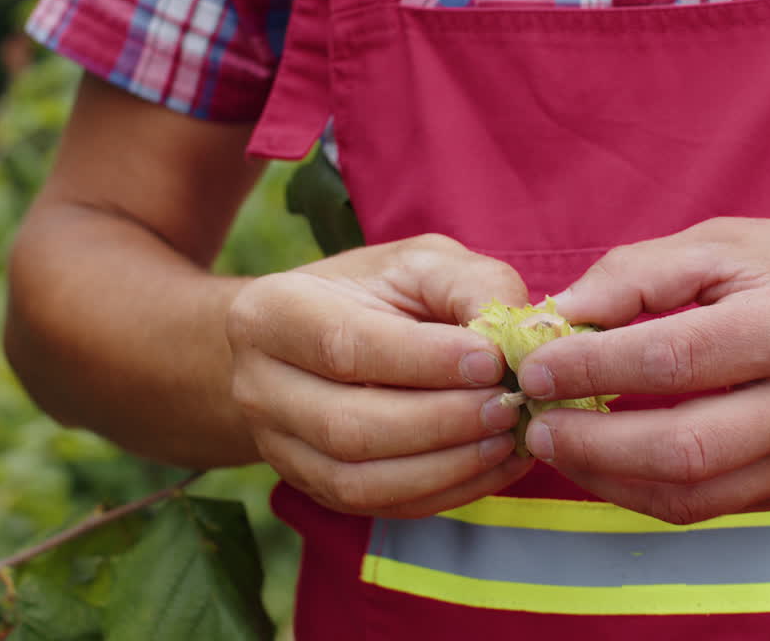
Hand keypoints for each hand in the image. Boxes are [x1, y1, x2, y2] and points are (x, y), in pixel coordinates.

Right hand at [226, 234, 534, 517]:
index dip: (423, 361)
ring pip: (362, 480)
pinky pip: (382, 506)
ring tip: (508, 434)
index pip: (345, 346)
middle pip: (349, 426)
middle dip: (441, 421)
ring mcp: (281, 449)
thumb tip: (510, 336)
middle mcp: (260, 388)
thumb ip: (470, 285)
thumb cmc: (381, 291)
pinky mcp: (318, 488)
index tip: (491, 361)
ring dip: (448, 464)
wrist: (325, 338)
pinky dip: (449, 490)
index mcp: (272, 313)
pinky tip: (498, 463)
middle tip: (509, 404)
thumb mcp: (423, 263)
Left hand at [515, 218, 769, 523]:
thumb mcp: (735, 242)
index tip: (536, 364)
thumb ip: (644, 272)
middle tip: (534, 419)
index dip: (592, 366)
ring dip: (607, 478)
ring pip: (692, 495)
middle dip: (590, 442)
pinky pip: (710, 507)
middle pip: (683, 448)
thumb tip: (563, 314)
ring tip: (557, 444)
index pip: (675, 359)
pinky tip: (605, 461)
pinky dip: (643, 491)